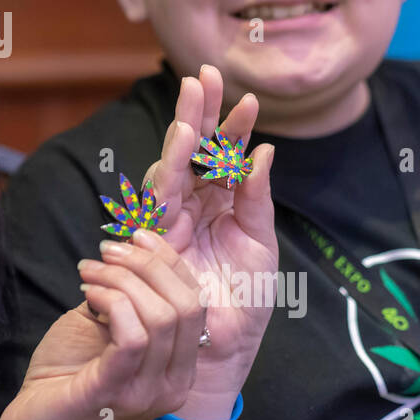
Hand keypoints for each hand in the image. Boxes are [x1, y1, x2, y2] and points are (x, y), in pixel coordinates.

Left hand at [0, 229, 205, 419]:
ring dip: (121, 279)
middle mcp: (174, 383)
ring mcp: (149, 392)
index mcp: (179, 366)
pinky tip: (88, 294)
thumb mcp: (105, 328)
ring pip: (163, 316)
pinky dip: (113, 302)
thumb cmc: (67, 377)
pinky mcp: (117, 392)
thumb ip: (125, 299)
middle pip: (187, 304)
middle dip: (147, 264)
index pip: (196, 300)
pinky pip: (133, 336)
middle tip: (107, 251)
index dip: (169, 260)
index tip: (136, 235)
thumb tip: (128, 252)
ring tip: (89, 272)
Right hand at [142, 63, 278, 396]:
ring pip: (172, 162)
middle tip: (205, 73)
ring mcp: (171, 217)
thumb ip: (257, 198)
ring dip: (183, 129)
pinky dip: (171, 166)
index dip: (235, 126)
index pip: (226, 155)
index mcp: (221, 202)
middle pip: (193, 147)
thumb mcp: (262, 244)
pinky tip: (185, 140)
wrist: (222, 346)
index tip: (251, 99)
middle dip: (198, 109)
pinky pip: (159, 194)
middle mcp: (194, 203)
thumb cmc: (242, 302)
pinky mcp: (155, 235)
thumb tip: (264, 152)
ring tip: (193, 98)